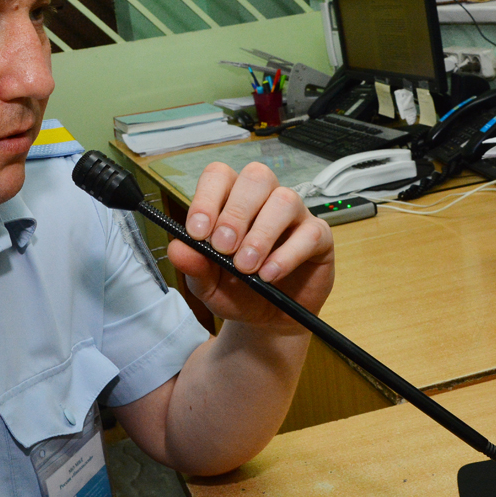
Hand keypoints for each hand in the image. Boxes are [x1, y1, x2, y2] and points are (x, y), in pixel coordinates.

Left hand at [167, 162, 333, 332]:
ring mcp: (295, 215)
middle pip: (255, 177)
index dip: (207, 198)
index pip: (219, 176)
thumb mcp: (208, 284)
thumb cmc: (237, 291)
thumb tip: (177, 249)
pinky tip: (270, 275)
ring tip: (247, 266)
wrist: (267, 320)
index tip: (197, 232)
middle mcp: (264, 199)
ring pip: (284, 199)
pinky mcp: (318, 237)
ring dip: (261, 234)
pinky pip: (310, 233)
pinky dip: (287, 254)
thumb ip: (194, 266)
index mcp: (231, 200)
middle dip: (236, 213)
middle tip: (223, 248)